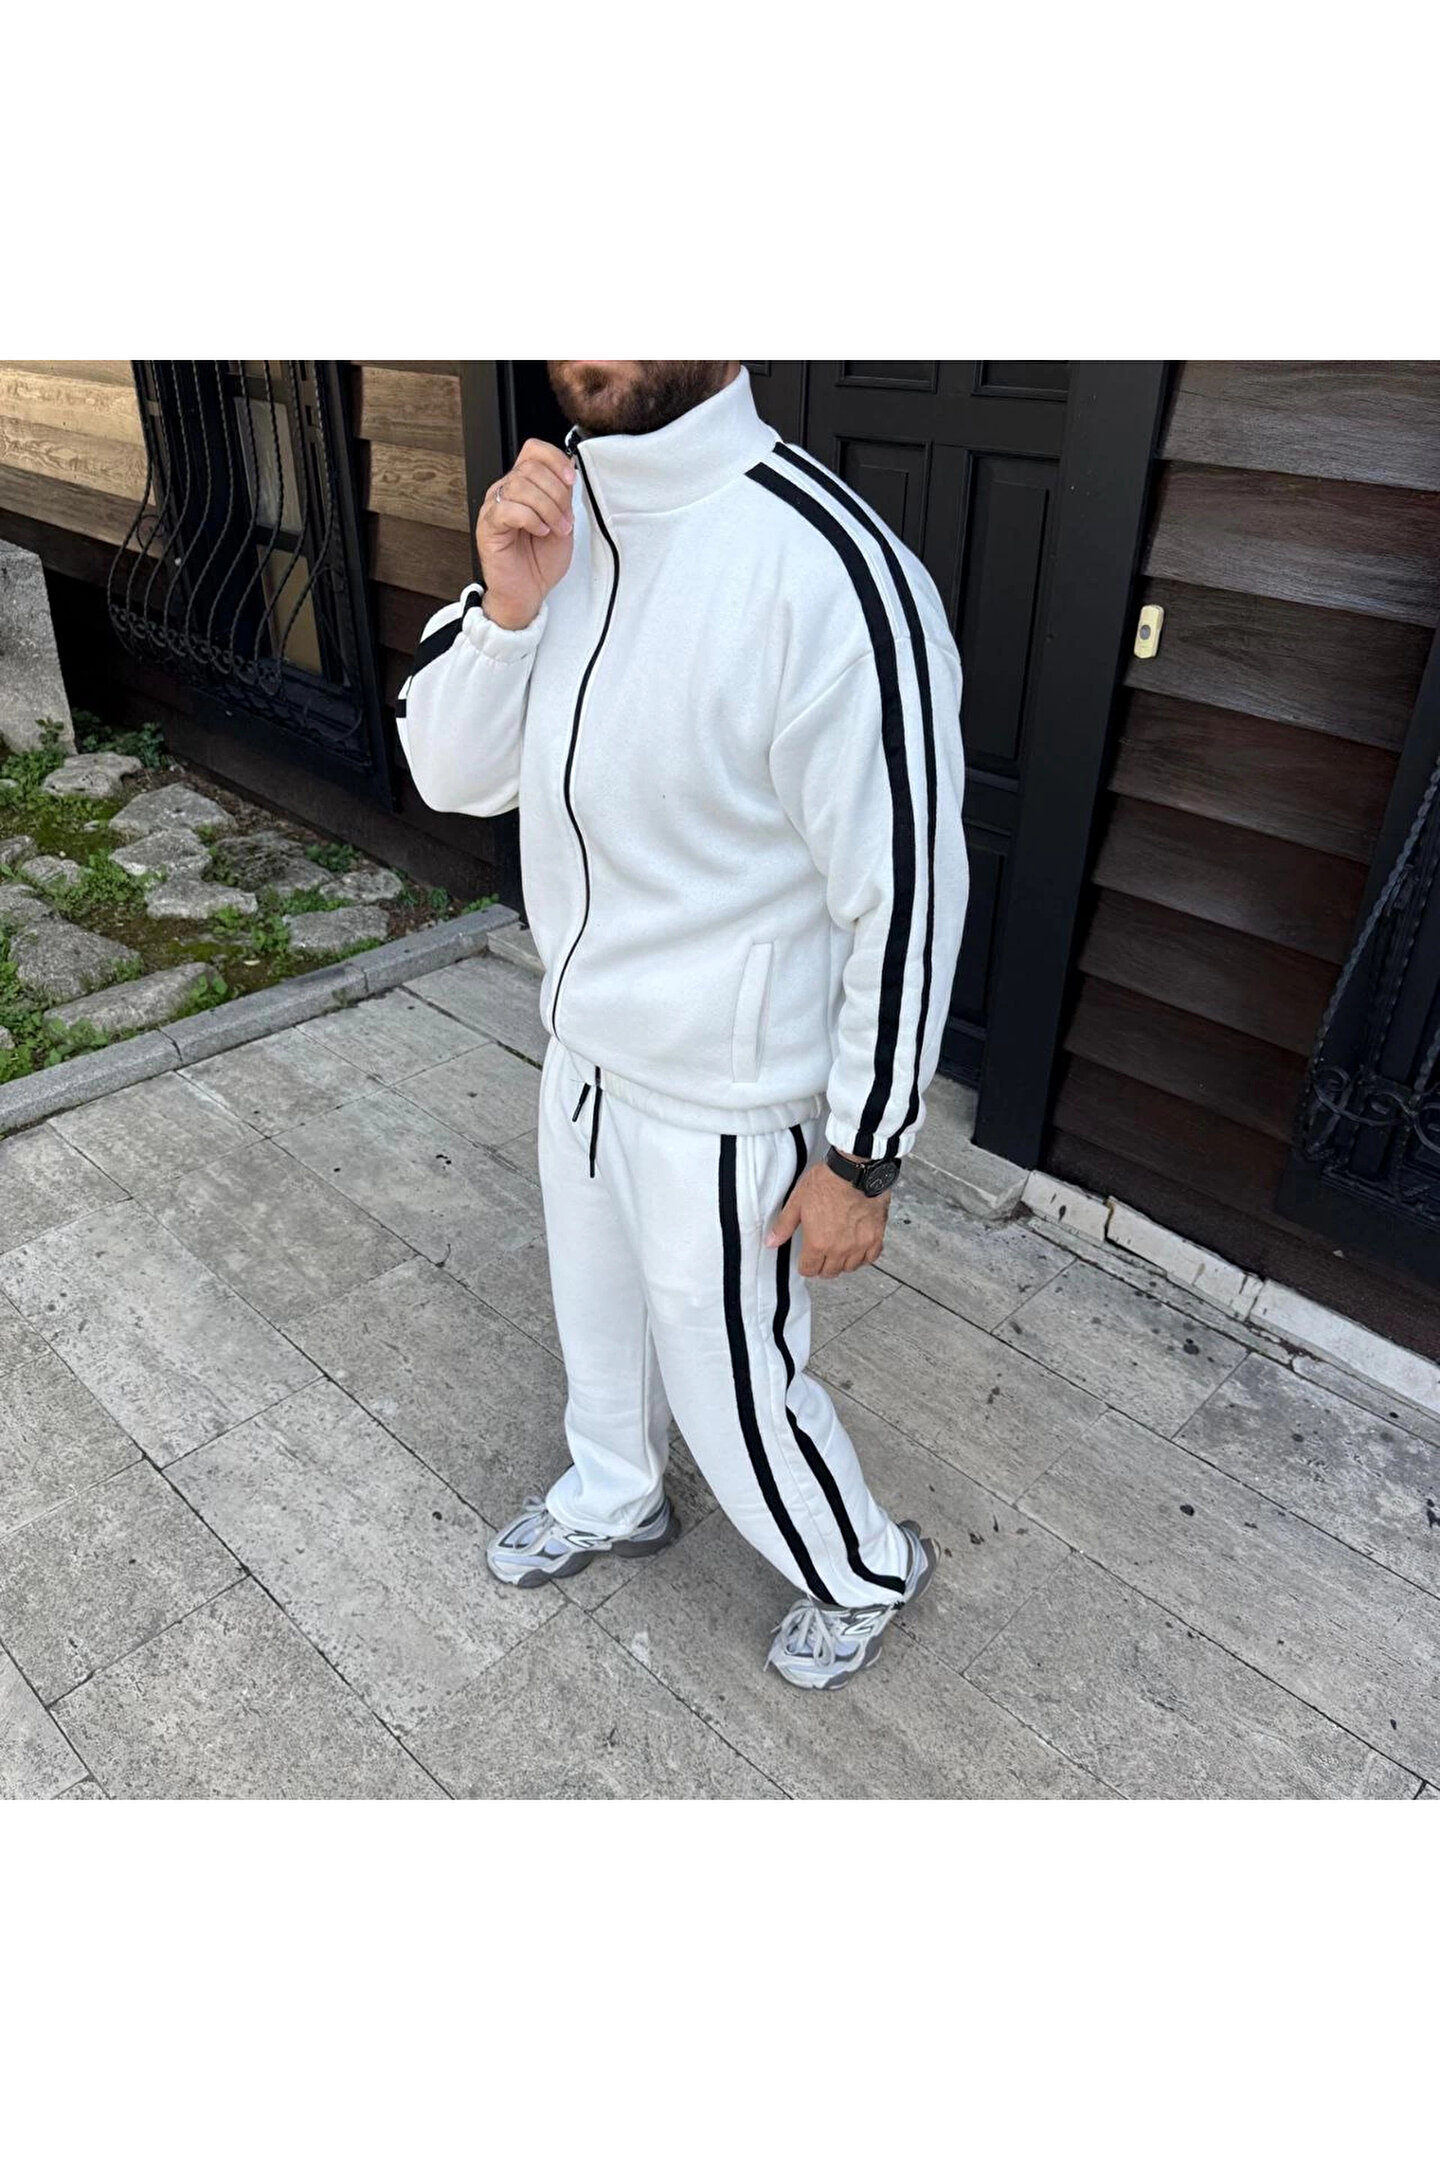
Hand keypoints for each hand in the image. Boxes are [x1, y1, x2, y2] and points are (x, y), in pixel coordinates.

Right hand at [476, 438, 576, 631]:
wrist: (527, 592)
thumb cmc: (540, 561)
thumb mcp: (562, 521)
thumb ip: (562, 496)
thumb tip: (567, 473)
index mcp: (523, 486)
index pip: (533, 450)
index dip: (554, 459)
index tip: (571, 479)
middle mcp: (506, 491)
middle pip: (531, 468)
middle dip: (557, 494)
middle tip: (565, 520)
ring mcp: (494, 507)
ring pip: (521, 486)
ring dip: (548, 509)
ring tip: (555, 529)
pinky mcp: (488, 526)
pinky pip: (509, 509)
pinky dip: (531, 519)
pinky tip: (540, 532)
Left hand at [765, 1160, 889, 1276]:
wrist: (856, 1170)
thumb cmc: (829, 1181)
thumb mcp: (798, 1201)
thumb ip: (785, 1225)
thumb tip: (772, 1241)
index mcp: (818, 1242)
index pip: (809, 1270)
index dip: (805, 1265)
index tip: (806, 1259)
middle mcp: (840, 1248)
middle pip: (830, 1272)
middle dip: (822, 1266)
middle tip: (821, 1255)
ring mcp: (859, 1244)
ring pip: (850, 1267)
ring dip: (842, 1262)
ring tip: (838, 1251)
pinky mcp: (876, 1236)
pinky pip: (871, 1257)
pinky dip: (864, 1256)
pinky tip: (858, 1248)